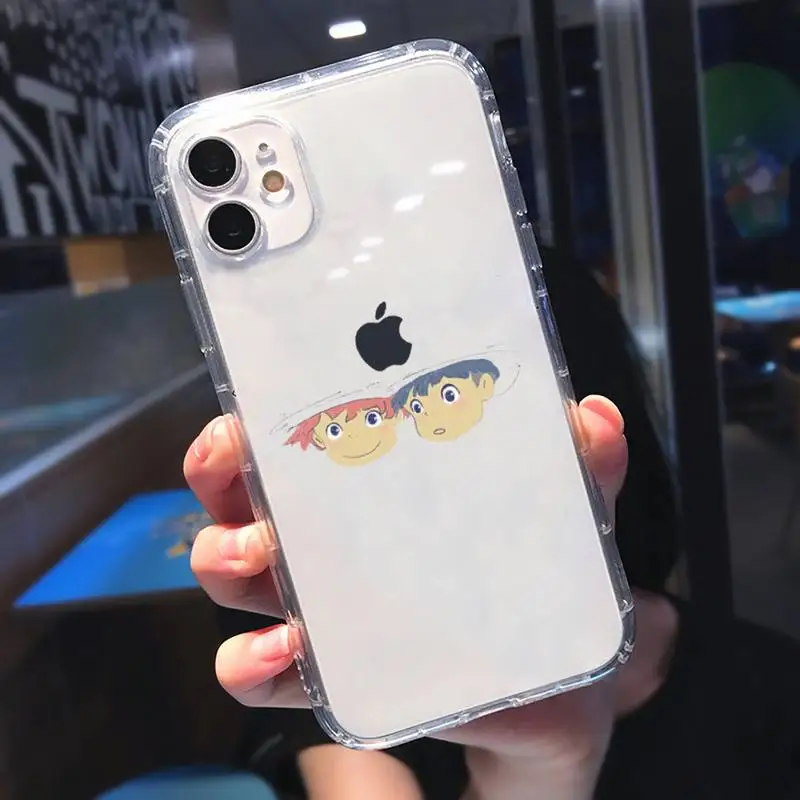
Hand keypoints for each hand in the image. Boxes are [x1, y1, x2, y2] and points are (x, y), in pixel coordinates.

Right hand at [186, 396, 675, 799]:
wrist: (555, 688)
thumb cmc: (535, 582)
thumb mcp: (560, 516)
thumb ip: (580, 471)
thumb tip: (593, 418)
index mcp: (373, 490)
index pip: (300, 445)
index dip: (258, 424)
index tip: (246, 411)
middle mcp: (331, 543)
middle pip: (245, 500)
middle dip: (222, 478)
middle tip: (229, 464)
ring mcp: (323, 610)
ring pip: (238, 579)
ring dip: (226, 560)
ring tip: (255, 557)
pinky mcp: (332, 677)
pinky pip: (266, 672)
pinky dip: (254, 661)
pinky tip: (281, 650)